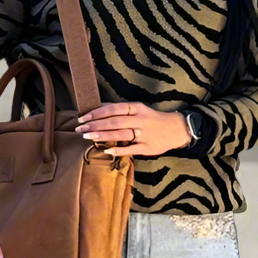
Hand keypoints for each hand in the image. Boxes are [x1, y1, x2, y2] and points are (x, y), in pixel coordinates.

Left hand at [74, 102, 191, 156]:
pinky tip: (106, 151)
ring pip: (121, 134)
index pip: (114, 109)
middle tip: (80, 128)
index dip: (97, 112)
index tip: (83, 116)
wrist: (177, 129)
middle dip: (95, 125)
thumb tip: (98, 107)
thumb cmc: (153, 119)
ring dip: (103, 136)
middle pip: (114, 122)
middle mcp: (140, 120)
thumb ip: (121, 110)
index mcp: (137, 108)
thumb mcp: (139, 110)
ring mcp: (144, 134)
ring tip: (88, 137)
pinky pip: (131, 149)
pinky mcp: (148, 147)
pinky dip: (119, 150)